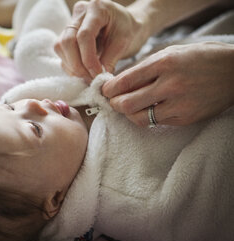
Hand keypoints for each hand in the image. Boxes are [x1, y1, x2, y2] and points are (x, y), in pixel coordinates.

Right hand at [54, 0, 148, 80]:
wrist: (128, 26)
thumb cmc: (129, 31)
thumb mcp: (124, 44)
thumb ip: (109, 60)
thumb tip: (97, 80)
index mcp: (97, 9)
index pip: (84, 35)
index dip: (88, 59)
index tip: (97, 74)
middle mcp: (80, 12)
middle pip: (67, 41)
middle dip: (77, 65)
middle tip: (91, 78)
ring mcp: (71, 22)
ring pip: (60, 47)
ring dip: (72, 66)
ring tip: (88, 76)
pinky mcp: (67, 34)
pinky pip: (62, 52)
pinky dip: (70, 66)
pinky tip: (83, 71)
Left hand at [102, 42, 233, 125]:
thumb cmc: (200, 58)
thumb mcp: (171, 52)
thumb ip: (145, 67)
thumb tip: (119, 82)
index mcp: (164, 63)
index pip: (124, 81)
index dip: (108, 89)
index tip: (104, 90)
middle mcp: (170, 85)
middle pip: (126, 104)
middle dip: (113, 104)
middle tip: (113, 101)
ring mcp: (179, 105)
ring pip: (138, 118)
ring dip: (128, 114)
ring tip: (128, 106)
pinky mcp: (185, 119)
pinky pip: (155, 123)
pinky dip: (146, 117)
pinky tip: (148, 109)